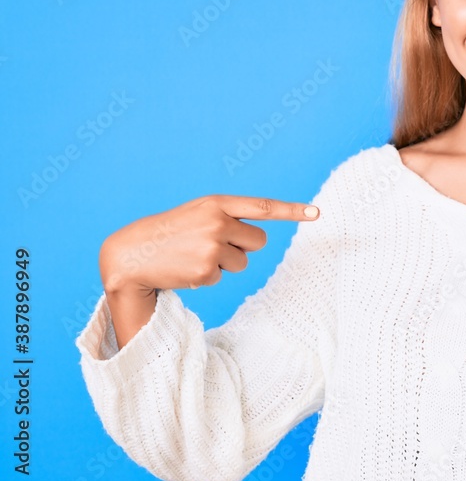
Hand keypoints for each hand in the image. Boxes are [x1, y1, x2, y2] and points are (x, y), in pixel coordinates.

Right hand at [100, 194, 319, 296]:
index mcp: (217, 203)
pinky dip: (208, 276)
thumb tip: (261, 238)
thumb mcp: (199, 214)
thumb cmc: (171, 232)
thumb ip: (229, 217)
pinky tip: (186, 268)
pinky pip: (223, 277)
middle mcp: (218, 222)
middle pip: (259, 241)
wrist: (132, 254)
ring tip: (195, 255)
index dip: (293, 211)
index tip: (317, 213)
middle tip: (212, 244)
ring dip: (224, 263)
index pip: (263, 207)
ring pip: (243, 262)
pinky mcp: (206, 271)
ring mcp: (213, 247)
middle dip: (242, 246)